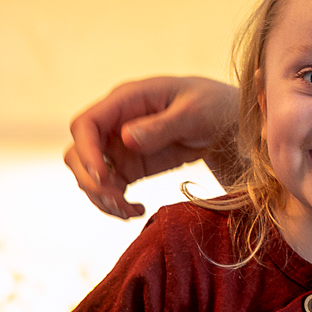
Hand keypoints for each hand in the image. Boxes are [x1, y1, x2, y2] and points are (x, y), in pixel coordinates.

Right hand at [63, 76, 236, 217]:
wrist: (232, 125)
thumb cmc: (215, 107)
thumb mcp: (195, 113)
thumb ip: (162, 126)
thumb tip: (126, 138)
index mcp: (127, 99)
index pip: (86, 124)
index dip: (86, 152)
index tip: (105, 178)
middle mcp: (116, 122)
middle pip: (78, 153)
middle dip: (91, 181)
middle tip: (119, 200)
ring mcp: (121, 146)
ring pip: (89, 175)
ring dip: (102, 198)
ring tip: (132, 211)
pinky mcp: (130, 166)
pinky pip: (108, 188)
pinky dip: (115, 204)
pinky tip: (139, 210)